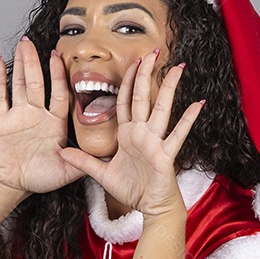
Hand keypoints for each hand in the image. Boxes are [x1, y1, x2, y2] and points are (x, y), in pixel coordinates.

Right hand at [0, 37, 85, 196]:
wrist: (16, 184)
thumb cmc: (42, 177)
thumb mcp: (67, 173)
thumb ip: (84, 163)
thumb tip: (108, 158)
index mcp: (54, 122)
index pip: (57, 93)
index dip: (57, 76)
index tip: (57, 58)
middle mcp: (37, 114)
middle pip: (36, 82)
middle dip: (34, 62)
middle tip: (33, 42)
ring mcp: (18, 115)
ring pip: (19, 84)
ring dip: (19, 64)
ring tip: (21, 45)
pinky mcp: (1, 121)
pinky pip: (1, 97)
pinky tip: (1, 63)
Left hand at [57, 48, 204, 216]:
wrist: (151, 207)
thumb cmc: (131, 189)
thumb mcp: (102, 174)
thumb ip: (83, 162)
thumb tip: (61, 154)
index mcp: (128, 134)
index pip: (125, 101)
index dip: (126, 82)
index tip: (131, 62)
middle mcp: (142, 133)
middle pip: (142, 98)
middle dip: (146, 75)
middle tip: (152, 51)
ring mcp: (155, 142)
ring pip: (162, 109)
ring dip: (169, 88)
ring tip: (177, 67)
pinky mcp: (165, 154)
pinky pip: (177, 134)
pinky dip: (188, 119)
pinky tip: (198, 103)